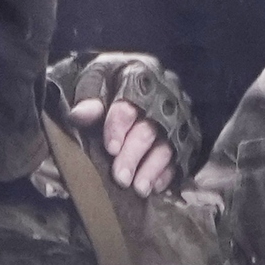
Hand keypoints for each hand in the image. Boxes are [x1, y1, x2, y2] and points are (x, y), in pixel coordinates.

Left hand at [70, 76, 178, 196]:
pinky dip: (166, 174)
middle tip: (120, 178)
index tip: (110, 148)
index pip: (130, 102)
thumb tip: (80, 116)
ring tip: (138, 189)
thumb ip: (88, 96)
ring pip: (166, 147)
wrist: (132, 81)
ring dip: (151, 169)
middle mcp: (163, 96)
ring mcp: (177, 118)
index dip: (119, 126)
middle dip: (133, 155)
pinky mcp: (184, 137)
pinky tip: (153, 187)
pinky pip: (179, 158)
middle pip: (148, 129)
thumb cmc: (109, 82)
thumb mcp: (95, 80)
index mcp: (139, 75)